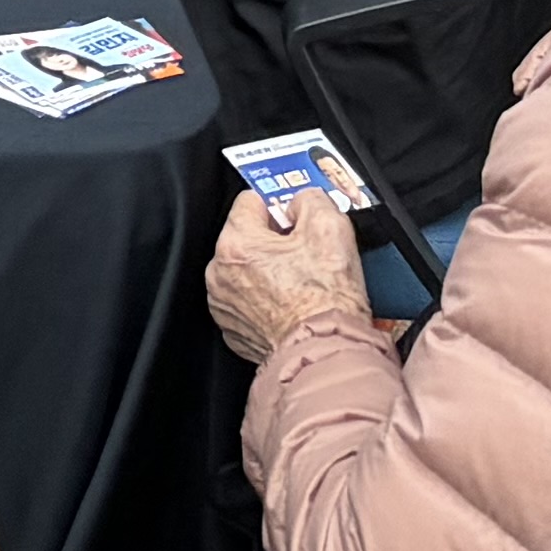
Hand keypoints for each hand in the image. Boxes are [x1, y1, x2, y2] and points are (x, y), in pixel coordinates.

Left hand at [207, 185, 379, 363]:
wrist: (328, 352)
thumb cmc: (326, 300)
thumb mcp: (330, 226)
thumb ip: (309, 198)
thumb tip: (300, 201)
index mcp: (236, 243)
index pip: (250, 201)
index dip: (279, 206)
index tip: (295, 218)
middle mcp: (221, 274)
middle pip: (246, 237)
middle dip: (274, 241)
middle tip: (305, 253)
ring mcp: (225, 307)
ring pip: (246, 271)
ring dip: (269, 271)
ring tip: (301, 282)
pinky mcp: (235, 332)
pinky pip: (248, 302)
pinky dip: (266, 301)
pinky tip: (291, 304)